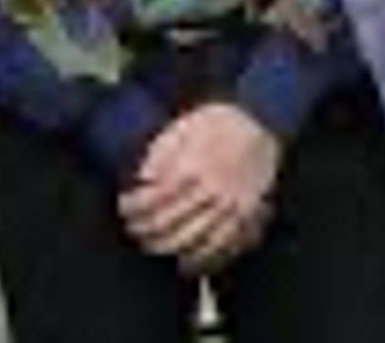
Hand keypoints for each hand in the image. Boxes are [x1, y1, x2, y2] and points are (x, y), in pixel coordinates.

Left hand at [119, 102, 281, 274]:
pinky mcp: (245, 215)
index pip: (152, 199)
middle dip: (144, 230)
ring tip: (151, 245)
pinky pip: (221, 246)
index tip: (124, 206)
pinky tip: (185, 263)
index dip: (132, 207)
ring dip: (166, 247)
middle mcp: (210, 190)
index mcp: (192, 166)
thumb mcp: (183, 125)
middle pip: (168, 223)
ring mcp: (229, 205)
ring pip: (191, 239)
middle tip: (133, 228)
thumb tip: (142, 178)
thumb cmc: (220, 122)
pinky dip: (201, 260)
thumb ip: (160, 152)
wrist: (260, 121)